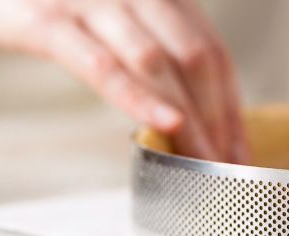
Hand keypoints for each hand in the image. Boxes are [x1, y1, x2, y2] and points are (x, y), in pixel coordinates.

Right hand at [0, 0, 247, 161]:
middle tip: (223, 166)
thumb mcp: (120, 20)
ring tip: (202, 162)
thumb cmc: (58, 3)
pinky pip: (103, 66)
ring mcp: (94, 2)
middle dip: (216, 120)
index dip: (231, 108)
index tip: (239, 151)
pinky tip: (164, 127)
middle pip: (197, 60)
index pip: (214, 54)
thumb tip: (193, 118)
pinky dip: (138, 100)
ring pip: (159, 65)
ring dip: (187, 121)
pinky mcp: (49, 22)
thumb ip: (159, 55)